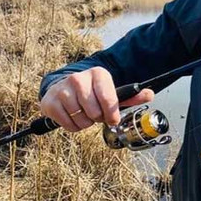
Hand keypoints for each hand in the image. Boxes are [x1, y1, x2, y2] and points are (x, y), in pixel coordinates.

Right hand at [39, 67, 153, 131]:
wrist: (62, 88)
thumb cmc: (91, 92)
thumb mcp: (111, 91)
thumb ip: (131, 96)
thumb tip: (149, 94)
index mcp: (98, 74)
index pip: (109, 99)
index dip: (112, 114)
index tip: (112, 118)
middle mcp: (78, 78)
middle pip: (95, 112)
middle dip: (98, 117)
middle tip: (95, 113)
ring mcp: (63, 89)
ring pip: (82, 119)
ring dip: (86, 122)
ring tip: (84, 113)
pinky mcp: (50, 101)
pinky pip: (68, 125)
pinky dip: (73, 126)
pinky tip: (73, 117)